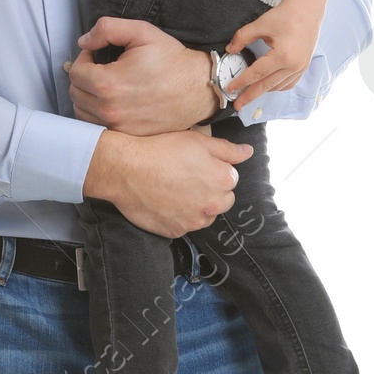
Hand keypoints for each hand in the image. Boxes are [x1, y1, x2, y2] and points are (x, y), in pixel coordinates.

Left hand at [68, 18, 215, 133]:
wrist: (199, 88)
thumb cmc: (172, 60)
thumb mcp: (141, 32)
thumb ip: (106, 29)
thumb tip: (84, 42)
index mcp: (108, 84)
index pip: (75, 73)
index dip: (84, 58)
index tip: (97, 55)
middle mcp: (110, 110)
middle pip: (75, 94)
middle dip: (84, 77)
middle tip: (101, 68)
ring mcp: (118, 127)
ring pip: (82, 113)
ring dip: (88, 97)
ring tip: (106, 85)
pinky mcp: (127, 136)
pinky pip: (98, 127)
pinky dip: (98, 114)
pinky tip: (113, 101)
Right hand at [82, 128, 251, 237]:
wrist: (126, 170)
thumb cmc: (161, 151)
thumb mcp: (198, 141)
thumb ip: (227, 150)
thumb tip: (248, 152)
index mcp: (223, 180)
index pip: (231, 179)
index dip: (214, 170)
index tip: (197, 165)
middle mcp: (213, 205)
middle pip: (222, 200)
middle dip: (210, 191)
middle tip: (187, 178)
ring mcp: (194, 221)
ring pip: (205, 215)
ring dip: (197, 206)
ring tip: (175, 190)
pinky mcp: (176, 231)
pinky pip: (184, 225)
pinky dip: (178, 216)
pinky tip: (165, 202)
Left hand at [224, 0, 322, 99]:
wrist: (307, 8)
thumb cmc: (285, 14)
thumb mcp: (261, 24)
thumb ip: (242, 37)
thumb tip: (230, 50)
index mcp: (282, 56)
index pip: (256, 74)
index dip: (241, 82)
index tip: (230, 88)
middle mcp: (293, 65)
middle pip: (266, 86)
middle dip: (250, 96)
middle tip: (237, 105)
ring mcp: (301, 68)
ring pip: (277, 87)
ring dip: (263, 91)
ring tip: (249, 94)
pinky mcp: (304, 66)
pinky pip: (288, 83)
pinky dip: (276, 86)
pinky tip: (267, 85)